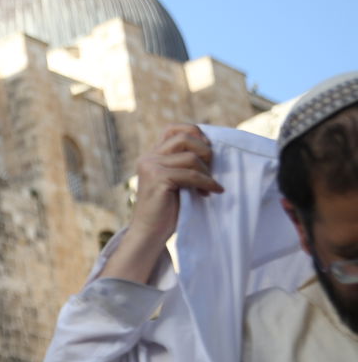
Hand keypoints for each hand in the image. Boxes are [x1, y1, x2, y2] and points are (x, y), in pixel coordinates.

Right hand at [99, 124, 222, 284]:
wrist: (149, 233)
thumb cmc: (166, 209)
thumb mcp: (176, 180)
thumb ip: (184, 164)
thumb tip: (212, 148)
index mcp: (152, 156)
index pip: (173, 129)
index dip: (194, 133)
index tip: (207, 152)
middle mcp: (148, 157)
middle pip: (185, 138)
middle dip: (205, 152)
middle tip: (211, 170)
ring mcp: (151, 167)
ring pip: (190, 157)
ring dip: (206, 171)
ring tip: (209, 187)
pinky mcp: (157, 179)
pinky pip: (191, 174)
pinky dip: (207, 182)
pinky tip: (212, 192)